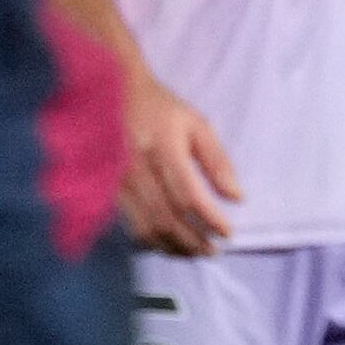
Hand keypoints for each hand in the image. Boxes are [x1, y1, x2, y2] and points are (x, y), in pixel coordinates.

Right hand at [121, 66, 244, 254]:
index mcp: (163, 147)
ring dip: (173, 247)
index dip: (209, 220)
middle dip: (193, 242)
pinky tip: (169, 243)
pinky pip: (130, 225)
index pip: (188, 195)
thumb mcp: (197, 124)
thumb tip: (237, 197)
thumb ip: (218, 161)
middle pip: (166, 218)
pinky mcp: (108, 190)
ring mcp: (118, 182)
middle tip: (212, 250)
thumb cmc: (161, 109)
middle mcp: (137, 168)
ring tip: (194, 252)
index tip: (228, 232)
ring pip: (146, 228)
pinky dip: (152, 241)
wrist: (113, 93)